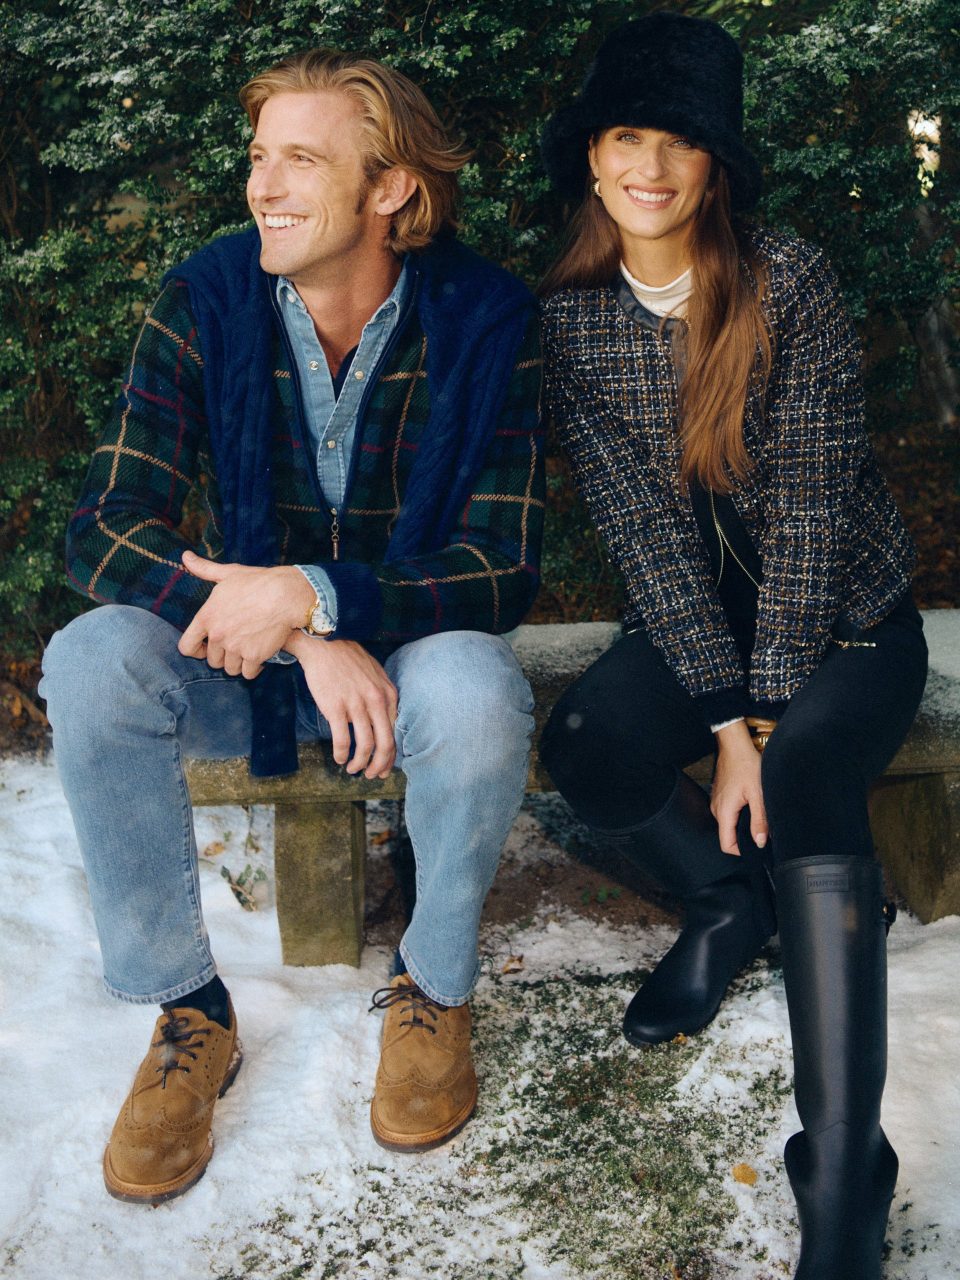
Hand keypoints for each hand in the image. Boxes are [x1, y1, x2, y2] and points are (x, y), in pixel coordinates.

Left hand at [178, 551, 314, 678]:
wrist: (286, 595)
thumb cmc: (258, 581)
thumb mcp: (228, 573)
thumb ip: (204, 569)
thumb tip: (185, 556)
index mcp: (206, 617)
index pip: (186, 647)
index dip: (195, 650)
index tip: (205, 648)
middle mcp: (217, 635)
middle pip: (212, 660)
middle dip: (223, 655)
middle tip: (237, 644)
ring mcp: (235, 648)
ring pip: (230, 669)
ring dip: (239, 662)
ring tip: (249, 650)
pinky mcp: (254, 657)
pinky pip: (248, 673)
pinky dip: (254, 668)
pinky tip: (261, 657)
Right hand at [285, 631, 397, 778]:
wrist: (324, 643)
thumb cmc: (348, 659)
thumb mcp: (375, 675)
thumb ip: (382, 697)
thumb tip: (383, 722)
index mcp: (388, 694)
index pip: (394, 732)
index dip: (390, 754)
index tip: (384, 766)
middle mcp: (376, 701)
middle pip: (385, 744)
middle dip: (380, 765)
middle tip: (372, 775)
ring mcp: (356, 705)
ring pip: (365, 746)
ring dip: (360, 764)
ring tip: (353, 769)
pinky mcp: (336, 707)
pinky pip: (343, 740)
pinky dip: (342, 754)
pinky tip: (339, 758)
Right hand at [711, 720, 768, 855]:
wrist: (735, 745)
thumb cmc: (746, 765)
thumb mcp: (758, 794)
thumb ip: (759, 820)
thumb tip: (760, 842)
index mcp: (724, 812)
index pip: (727, 845)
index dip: (742, 851)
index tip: (757, 845)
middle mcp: (716, 809)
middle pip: (728, 835)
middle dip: (746, 836)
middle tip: (763, 826)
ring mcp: (716, 802)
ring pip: (730, 824)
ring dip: (743, 823)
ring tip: (757, 811)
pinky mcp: (720, 796)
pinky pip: (729, 813)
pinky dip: (740, 813)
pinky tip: (750, 801)